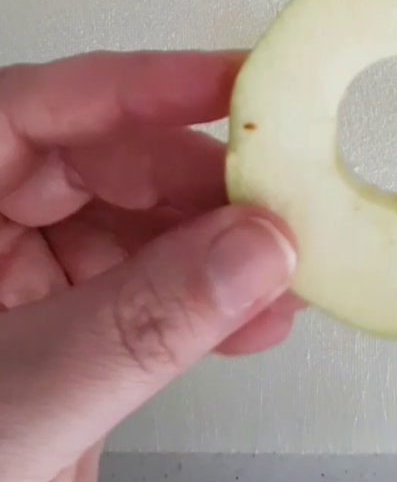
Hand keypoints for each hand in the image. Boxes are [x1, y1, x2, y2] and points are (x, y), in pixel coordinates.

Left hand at [0, 51, 300, 481]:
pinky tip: (258, 317)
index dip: (140, 87)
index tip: (230, 83)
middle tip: (276, 203)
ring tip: (283, 266)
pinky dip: (214, 300)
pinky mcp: (77, 327)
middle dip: (201, 185)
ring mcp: (31, 279)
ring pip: (145, 223)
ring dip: (223, 247)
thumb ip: (144, 320)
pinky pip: (158, 285)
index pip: (39, 112)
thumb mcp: (27, 399)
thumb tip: (254, 246)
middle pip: (109, 163)